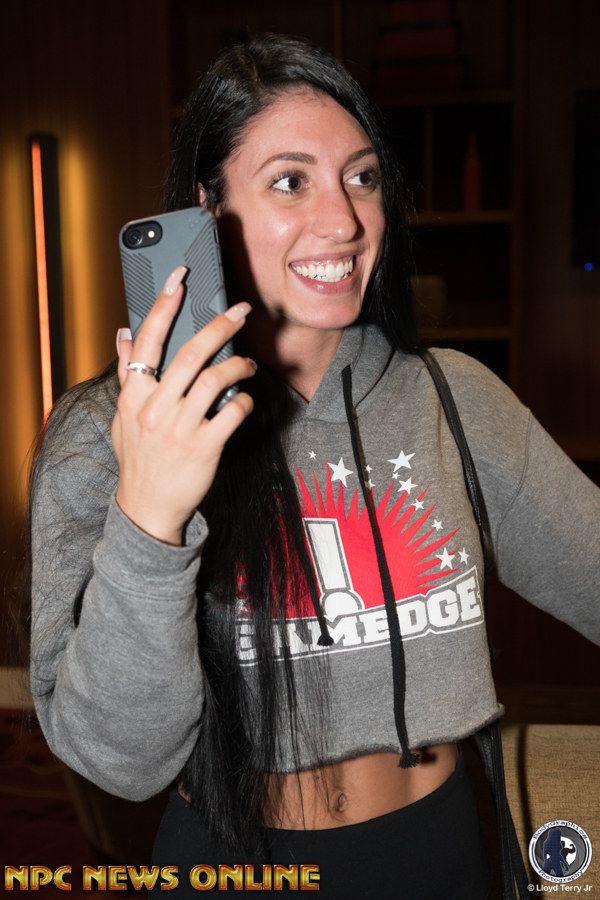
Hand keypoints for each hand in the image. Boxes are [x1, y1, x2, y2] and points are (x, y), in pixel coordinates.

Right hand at [112, 266, 255, 544]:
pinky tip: (243, 401)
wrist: (147, 508)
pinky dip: (243, 401)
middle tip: (240, 311)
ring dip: (238, 364)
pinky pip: (232, 411)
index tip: (179, 279)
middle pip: (191, 353)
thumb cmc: (138, 459)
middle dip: (220, 324)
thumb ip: (127, 375)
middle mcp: (155, 407)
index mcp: (134, 396)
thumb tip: (124, 334)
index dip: (164, 305)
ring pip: (216, 378)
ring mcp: (180, 427)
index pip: (147, 340)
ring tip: (247, 363)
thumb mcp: (123, 417)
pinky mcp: (204, 446)